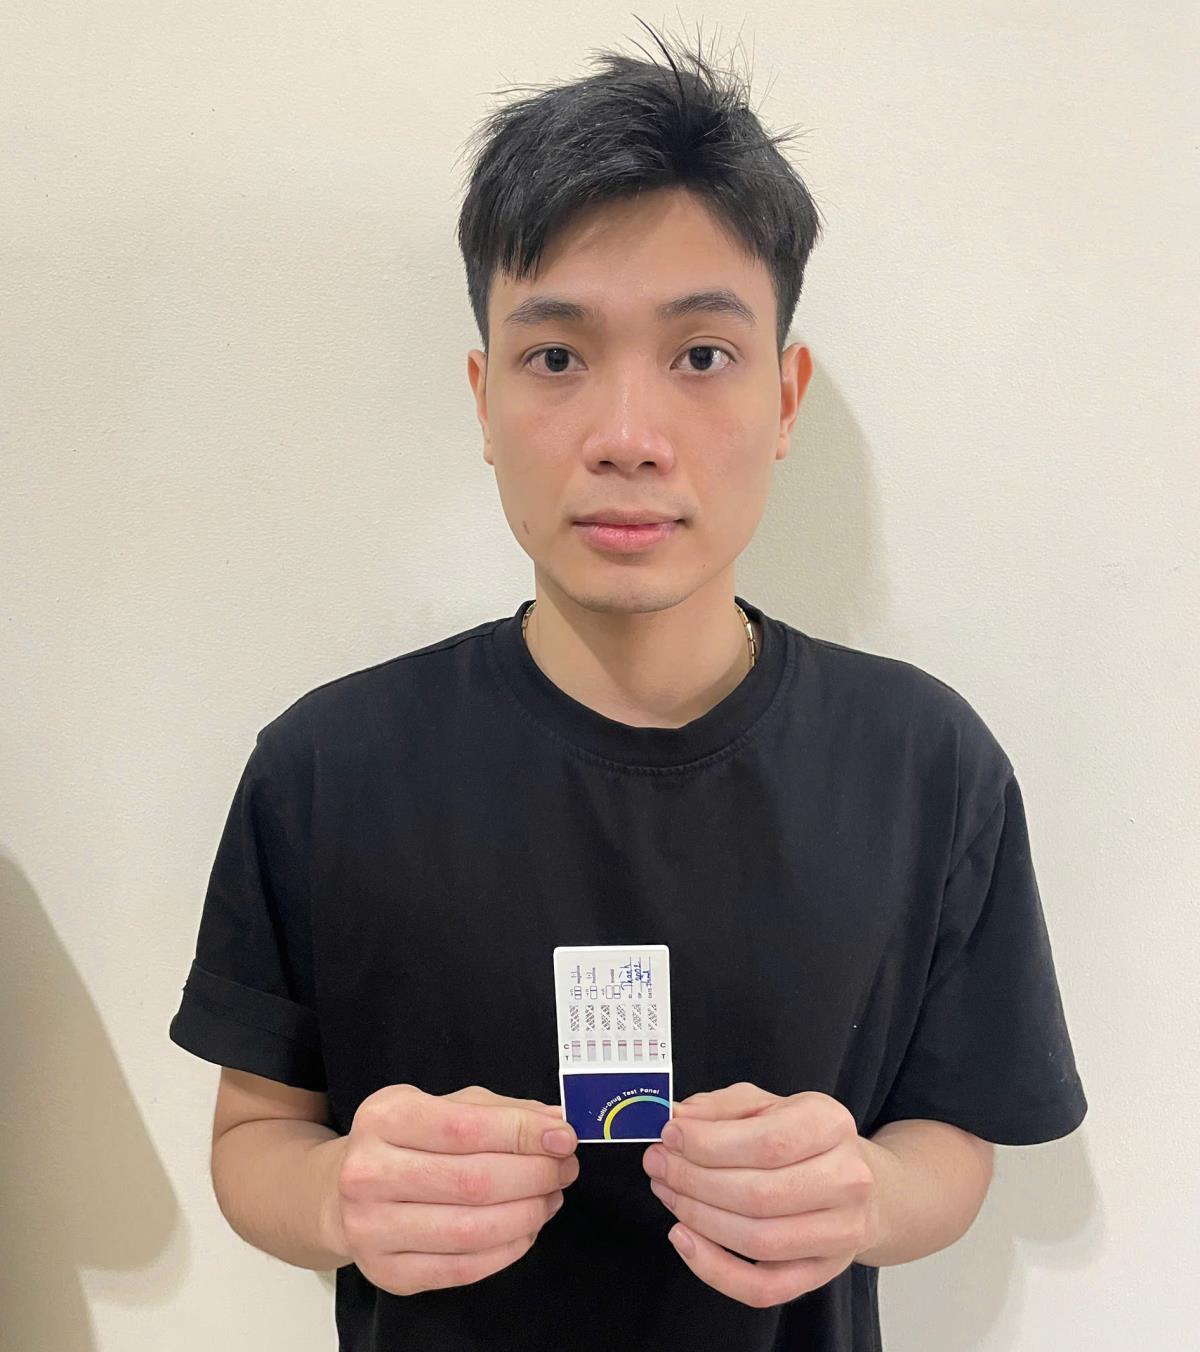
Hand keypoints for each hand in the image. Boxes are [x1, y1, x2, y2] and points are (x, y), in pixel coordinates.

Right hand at [331, 1084, 578, 1295]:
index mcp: (385, 1118)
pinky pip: (463, 1268)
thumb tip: (555, 1123)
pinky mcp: (388, 1273)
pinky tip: (525, 1229)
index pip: (466, 1127)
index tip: (564, 1137)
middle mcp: (369, 1173)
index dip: (522, 1134)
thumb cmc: (404, 1141)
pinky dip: (507, 1249)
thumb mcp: (442, 1106)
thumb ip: (500, 1111)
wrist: (339, 1192)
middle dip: (534, 1175)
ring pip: (471, 1229)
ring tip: (550, 1197)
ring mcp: (372, 1228)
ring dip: (528, 1214)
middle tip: (565, 1168)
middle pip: (473, 1181)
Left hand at [642, 1082, 879, 1307]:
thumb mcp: (766, 1104)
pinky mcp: (822, 1272)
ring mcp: (840, 1233)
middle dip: (694, 1180)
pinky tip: (684, 1239)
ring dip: (698, 1218)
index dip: (709, 1144)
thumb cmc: (802, 1138)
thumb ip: (719, 1108)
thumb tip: (677, 1119)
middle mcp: (846, 1180)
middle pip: (759, 1194)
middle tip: (658, 1165)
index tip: (670, 1136)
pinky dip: (715, 1270)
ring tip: (668, 1193)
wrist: (858, 1181)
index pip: (767, 1143)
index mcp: (831, 1125)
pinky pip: (764, 1288)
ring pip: (758, 1240)